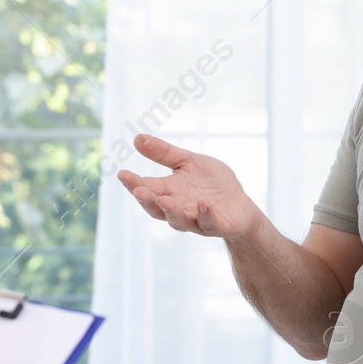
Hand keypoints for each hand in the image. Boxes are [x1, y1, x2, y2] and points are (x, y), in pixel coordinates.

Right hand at [116, 134, 261, 238]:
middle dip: (147, 200)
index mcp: (169, 191)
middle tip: (138, 190)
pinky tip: (203, 204)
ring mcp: (195, 219)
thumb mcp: (189, 162)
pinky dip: (205, 214)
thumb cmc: (212, 184)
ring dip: (170, 211)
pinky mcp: (216, 225)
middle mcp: (178, 207)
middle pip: (157, 207)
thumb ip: (164, 153)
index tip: (122, 174)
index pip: (147, 187)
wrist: (239, 205)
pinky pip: (208, 222)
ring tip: (164, 200)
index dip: (134, 183)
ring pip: (178, 220)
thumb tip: (137, 138)